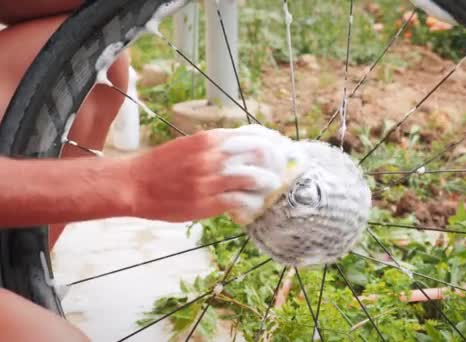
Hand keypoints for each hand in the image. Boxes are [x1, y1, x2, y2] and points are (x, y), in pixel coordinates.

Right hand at [128, 126, 293, 222]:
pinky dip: (251, 204)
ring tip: (269, 188)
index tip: (278, 150)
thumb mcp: (190, 145)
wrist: (134, 184)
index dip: (271, 144)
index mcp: (209, 139)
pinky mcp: (207, 202)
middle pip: (259, 154)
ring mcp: (210, 180)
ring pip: (254, 177)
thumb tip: (245, 149)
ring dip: (266, 184)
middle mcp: (212, 156)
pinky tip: (251, 206)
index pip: (253, 135)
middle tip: (278, 170)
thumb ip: (216, 146)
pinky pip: (241, 201)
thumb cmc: (162, 165)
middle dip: (274, 163)